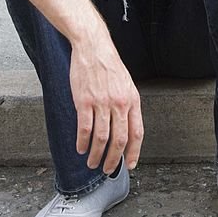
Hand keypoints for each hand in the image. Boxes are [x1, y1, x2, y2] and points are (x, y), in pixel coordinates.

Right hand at [70, 40, 143, 173]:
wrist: (93, 47)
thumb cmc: (109, 64)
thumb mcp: (126, 84)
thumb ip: (127, 105)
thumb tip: (126, 127)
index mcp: (132, 100)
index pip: (137, 132)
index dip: (134, 152)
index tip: (131, 164)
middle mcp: (119, 103)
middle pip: (119, 139)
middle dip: (114, 159)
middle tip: (108, 168)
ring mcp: (101, 103)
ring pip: (102, 138)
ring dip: (96, 154)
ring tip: (92, 162)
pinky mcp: (84, 101)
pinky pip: (84, 128)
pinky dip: (82, 142)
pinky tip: (80, 148)